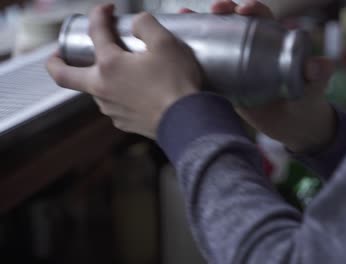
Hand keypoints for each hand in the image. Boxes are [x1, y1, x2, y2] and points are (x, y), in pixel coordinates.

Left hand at [47, 4, 200, 138]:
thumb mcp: (167, 43)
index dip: (98, 15)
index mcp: (110, 65)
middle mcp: (103, 88)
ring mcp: (111, 109)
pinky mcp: (124, 123)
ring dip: (98, 78)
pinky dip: (118, 95)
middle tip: (56, 56)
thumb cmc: (177, 83)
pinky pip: (114, 106)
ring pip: (94, 91)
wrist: (187, 120)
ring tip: (113, 72)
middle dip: (55, 63)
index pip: (96, 32)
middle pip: (65, 76)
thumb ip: (147, 25)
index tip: (106, 9)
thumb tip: (138, 23)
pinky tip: (134, 93)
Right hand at [183, 0, 335, 151]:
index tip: (245, 10)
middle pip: (235, 22)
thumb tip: (321, 64)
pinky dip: (194, 53)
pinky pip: (209, 63)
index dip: (253, 10)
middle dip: (224, 11)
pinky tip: (177, 46)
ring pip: (218, 38)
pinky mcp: (226, 80)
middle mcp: (254, 48)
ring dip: (202, 23)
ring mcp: (238, 63)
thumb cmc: (307, 101)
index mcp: (274, 42)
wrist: (294, 126)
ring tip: (185, 14)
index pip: (262, 18)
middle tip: (216, 10)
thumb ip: (318, 75)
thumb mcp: (312, 87)